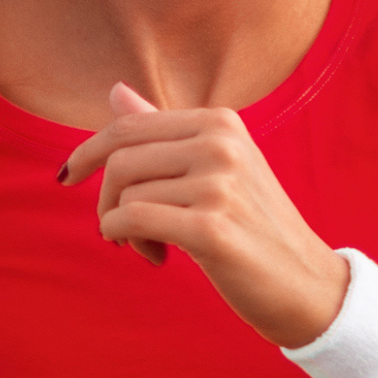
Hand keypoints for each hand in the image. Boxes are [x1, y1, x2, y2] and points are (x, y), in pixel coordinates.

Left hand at [61, 83, 350, 346]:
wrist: (310, 286)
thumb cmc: (255, 229)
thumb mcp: (215, 170)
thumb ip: (164, 132)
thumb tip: (115, 91)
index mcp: (220, 122)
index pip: (128, 125)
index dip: (88, 153)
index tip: (68, 177)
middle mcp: (220, 144)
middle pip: (119, 160)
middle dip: (105, 199)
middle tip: (123, 232)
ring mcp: (218, 184)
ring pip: (125, 195)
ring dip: (123, 229)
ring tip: (153, 248)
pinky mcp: (211, 227)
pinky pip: (132, 221)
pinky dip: (128, 241)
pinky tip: (157, 257)